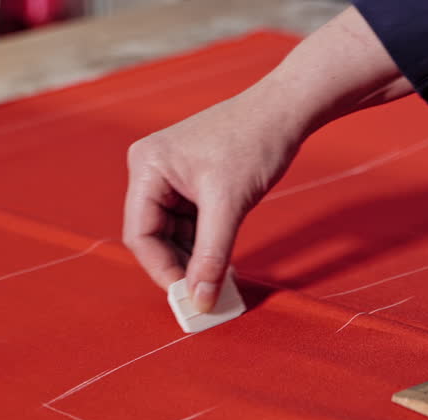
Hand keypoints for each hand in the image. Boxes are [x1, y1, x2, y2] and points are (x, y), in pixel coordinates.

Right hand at [122, 7, 411, 311]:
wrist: (286, 110)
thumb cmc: (254, 142)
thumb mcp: (229, 205)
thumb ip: (211, 256)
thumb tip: (200, 301)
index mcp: (147, 167)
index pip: (140, 234)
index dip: (162, 269)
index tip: (188, 297)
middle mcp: (150, 171)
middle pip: (153, 236)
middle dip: (179, 266)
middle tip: (204, 296)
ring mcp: (169, 177)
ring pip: (172, 234)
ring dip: (194, 259)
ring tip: (218, 283)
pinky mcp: (190, 182)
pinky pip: (189, 224)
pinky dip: (204, 245)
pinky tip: (221, 264)